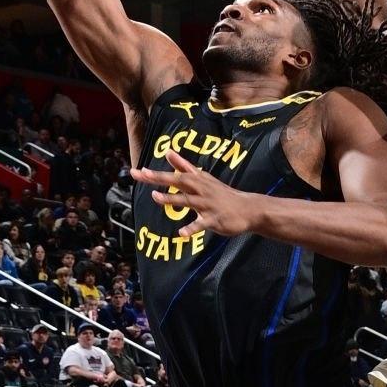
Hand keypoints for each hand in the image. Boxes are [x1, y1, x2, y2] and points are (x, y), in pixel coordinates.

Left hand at [132, 150, 258, 240]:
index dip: (156, 173)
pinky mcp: (214, 219)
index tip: (138, 170)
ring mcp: (208, 204)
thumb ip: (184, 166)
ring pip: (188, 201)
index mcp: (197, 180)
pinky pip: (201, 225)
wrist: (248, 208)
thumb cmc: (222, 194)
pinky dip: (191, 229)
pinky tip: (181, 233)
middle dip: (159, 178)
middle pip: (179, 181)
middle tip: (141, 174)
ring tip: (155, 197)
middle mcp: (201, 190)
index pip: (174, 174)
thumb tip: (168, 152)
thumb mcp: (203, 177)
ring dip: (172, 199)